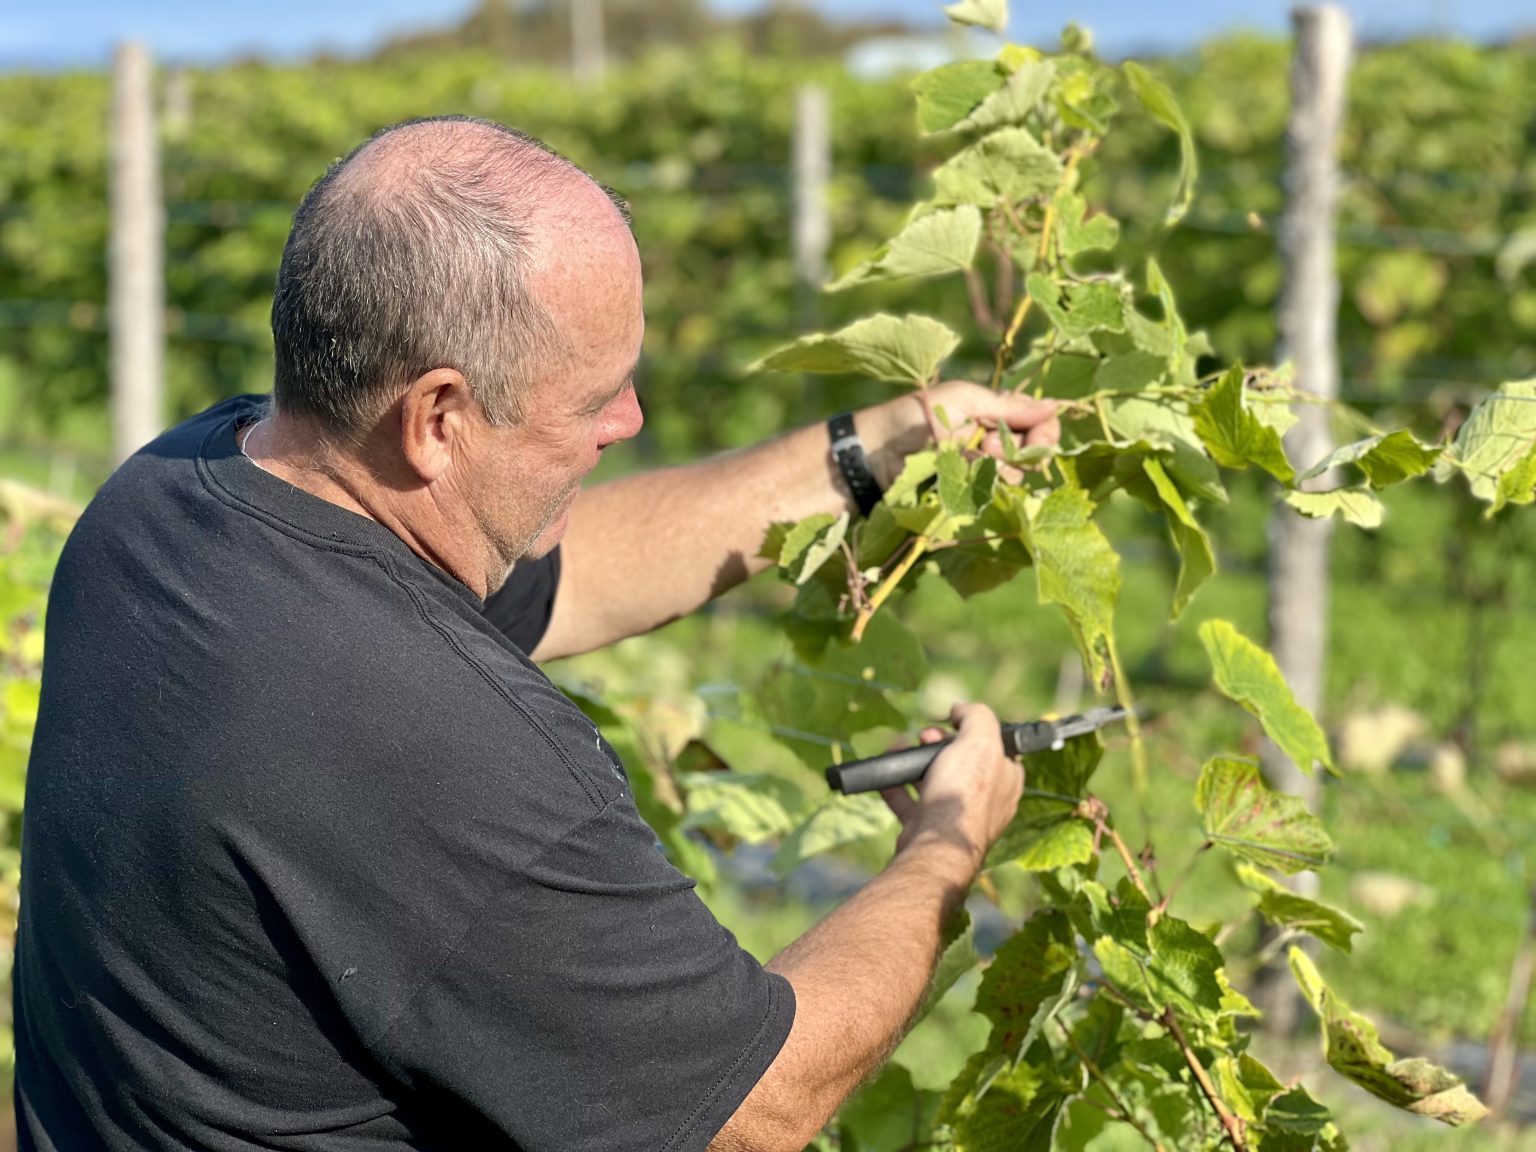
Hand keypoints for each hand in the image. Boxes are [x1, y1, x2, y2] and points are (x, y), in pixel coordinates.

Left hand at [860, 380, 1060, 489]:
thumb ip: (1006, 406)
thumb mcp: (961, 400)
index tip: (1032, 434)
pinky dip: (985, 484)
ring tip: (971, 458)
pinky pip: (993, 491)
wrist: (874, 454)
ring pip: (1016, 474)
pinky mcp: (967, 491)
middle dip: (1019, 449)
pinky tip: (966, 476)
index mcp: (992, 411)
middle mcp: (992, 439)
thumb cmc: (912, 417)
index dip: (1043, 430)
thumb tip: (1054, 405)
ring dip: (999, 467)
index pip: (1038, 422)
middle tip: (986, 446)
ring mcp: (981, 467)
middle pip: (1033, 450)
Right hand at [880, 702, 1023, 868]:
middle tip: (923, 736)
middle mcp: (985, 799)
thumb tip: (961, 709)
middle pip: (960, 760)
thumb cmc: (964, 795)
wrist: (936, 845)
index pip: (995, 746)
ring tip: (898, 746)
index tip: (952, 722)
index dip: (972, 730)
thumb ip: (976, 715)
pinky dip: (895, 784)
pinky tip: (885, 771)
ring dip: (912, 759)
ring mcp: (955, 815)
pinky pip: (909, 801)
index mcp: (1006, 779)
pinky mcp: (928, 827)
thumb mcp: (980, 740)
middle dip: (937, 743)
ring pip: (932, 779)